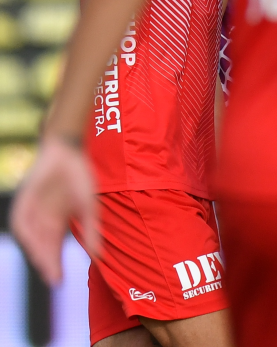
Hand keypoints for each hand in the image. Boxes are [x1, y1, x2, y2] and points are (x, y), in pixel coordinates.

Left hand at [10, 135, 98, 283]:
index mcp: (57, 223)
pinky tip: (31, 242)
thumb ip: (92, 229)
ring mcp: (31, 212)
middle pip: (41, 247)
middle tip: (53, 278)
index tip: (59, 281)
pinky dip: (25, 233)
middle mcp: (42, 221)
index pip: (53, 249)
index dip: (54, 265)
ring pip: (31, 238)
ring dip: (37, 251)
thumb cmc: (80, 178)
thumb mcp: (89, 207)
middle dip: (46, 263)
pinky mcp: (23, 202)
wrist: (66, 152)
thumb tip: (98, 255)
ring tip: (45, 263)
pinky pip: (20, 222)